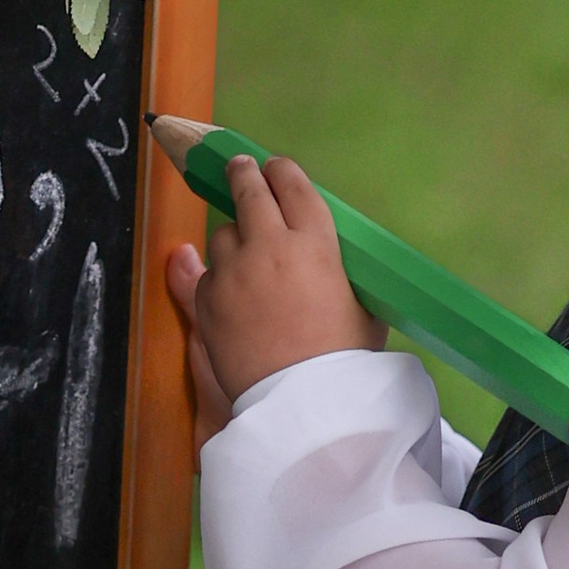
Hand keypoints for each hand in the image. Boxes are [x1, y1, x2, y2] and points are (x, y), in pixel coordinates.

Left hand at [165, 154, 379, 437]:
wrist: (300, 402)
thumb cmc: (344, 360)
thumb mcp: (361, 309)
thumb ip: (342, 277)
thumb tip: (332, 268)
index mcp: (315, 243)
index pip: (294, 187)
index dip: (282, 171)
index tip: (274, 167)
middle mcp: (270, 246)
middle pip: (249, 191)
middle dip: (244, 173)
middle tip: (240, 167)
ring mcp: (233, 271)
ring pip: (222, 234)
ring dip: (232, 238)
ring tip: (241, 251)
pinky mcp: (207, 299)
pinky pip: (207, 274)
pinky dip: (218, 277)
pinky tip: (230, 291)